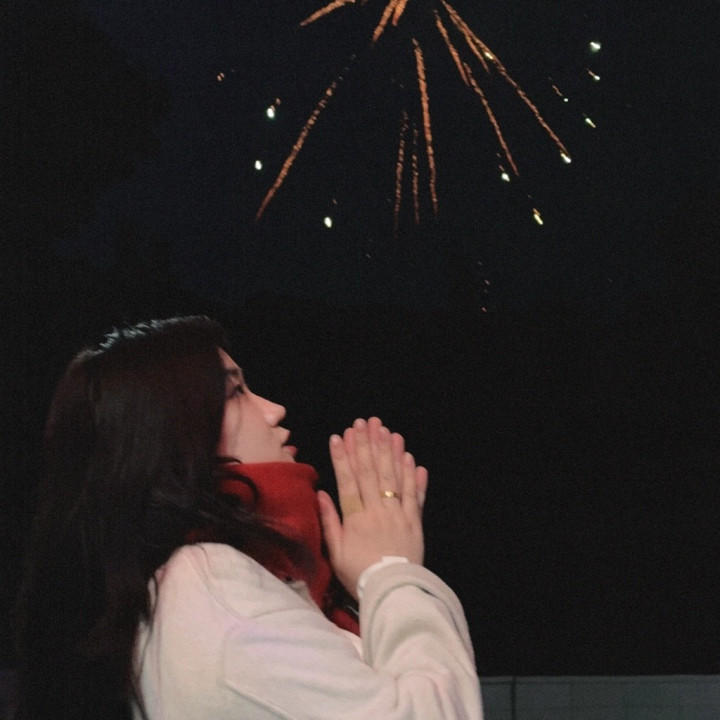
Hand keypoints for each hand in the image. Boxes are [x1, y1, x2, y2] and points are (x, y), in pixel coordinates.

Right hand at [317, 417, 427, 598]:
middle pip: (371, 472)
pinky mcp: (415, 522)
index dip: (343, 456)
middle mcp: (377, 510)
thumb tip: (321, 493)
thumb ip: (329, 521)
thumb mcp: (336, 552)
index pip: (348, 480)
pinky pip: (414, 496)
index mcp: (356, 517)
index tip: (340, 435)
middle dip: (367, 444)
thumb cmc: (359, 574)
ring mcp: (398, 514)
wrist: (392, 592)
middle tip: (365, 421)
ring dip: (390, 452)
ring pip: (394, 478)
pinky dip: (413, 476)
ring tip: (387, 431)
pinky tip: (411, 458)